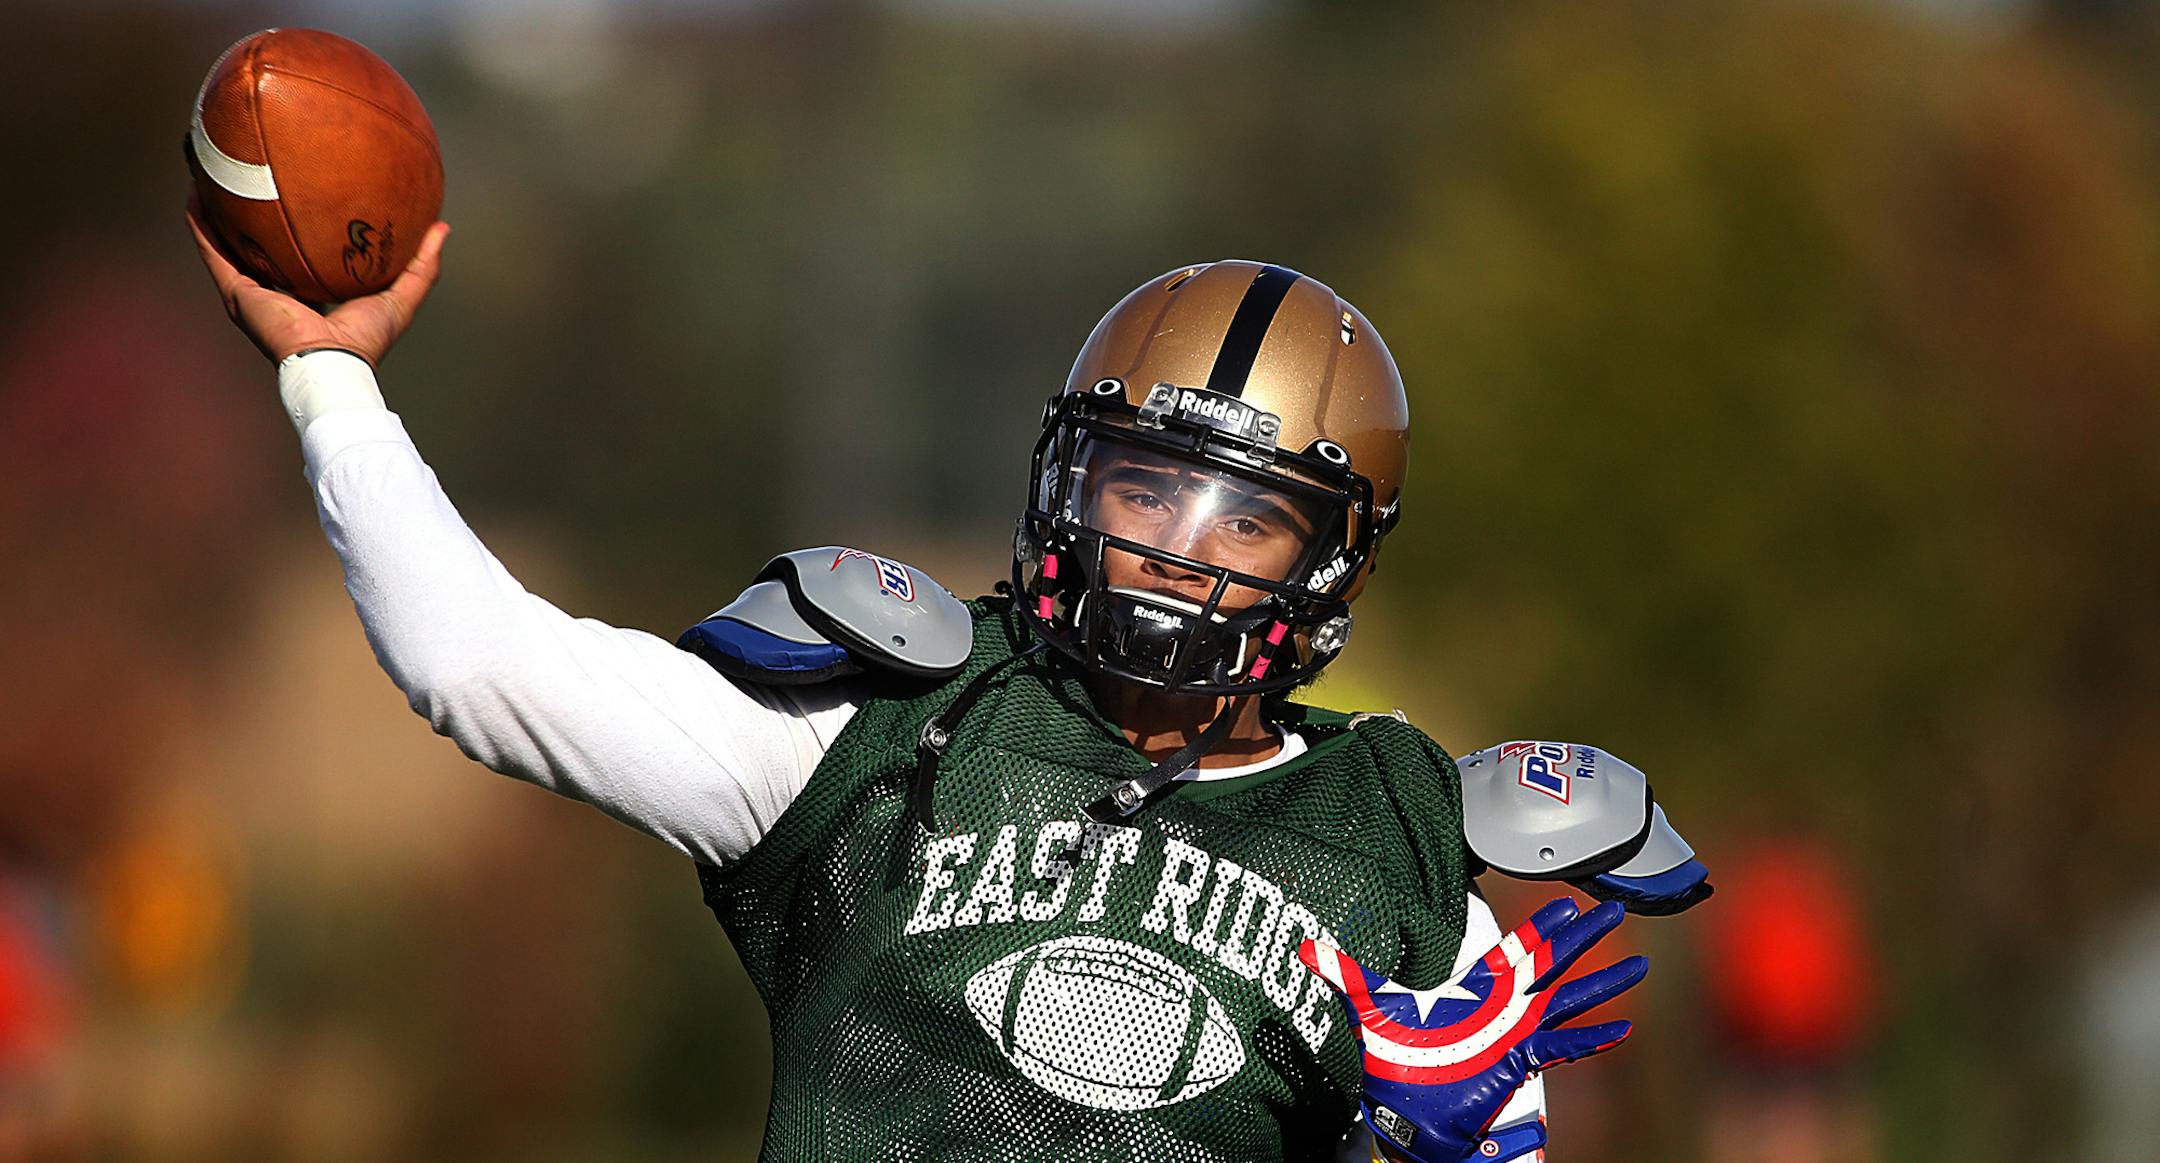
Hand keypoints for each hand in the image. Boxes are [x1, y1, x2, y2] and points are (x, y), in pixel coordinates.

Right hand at [185, 196, 449, 365]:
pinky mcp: (236, 294)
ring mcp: (250, 294)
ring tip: (212, 173)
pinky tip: (197, 192)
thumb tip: (441, 227)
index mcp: (306, 295)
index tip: (298, 195)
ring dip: (217, 211)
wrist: (333, 365)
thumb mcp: (401, 295)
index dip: (296, 228)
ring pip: (227, 243)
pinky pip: (213, 251)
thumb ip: (421, 264)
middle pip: (257, 245)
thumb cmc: (366, 340)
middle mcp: (273, 293)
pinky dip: (202, 224)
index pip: (297, 256)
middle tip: (249, 174)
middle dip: (251, 214)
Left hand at [1301, 898, 1645, 1162]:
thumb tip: (1305, 948)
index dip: (1541, 923)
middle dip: (1585, 937)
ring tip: (1637, 968)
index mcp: (1476, 987)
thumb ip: (1344, 973)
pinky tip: (1621, 1029)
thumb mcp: (1369, 1006)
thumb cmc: (1395, 1060)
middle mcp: (1503, 1006)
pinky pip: (1563, 1048)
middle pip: (1552, 962)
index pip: (1515, 946)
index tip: (1568, 900)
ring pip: (1568, 1001)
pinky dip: (1592, 1039)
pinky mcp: (1519, 1063)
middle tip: (1615, 909)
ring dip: (1603, 986)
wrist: (1404, 1112)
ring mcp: (1517, 1034)